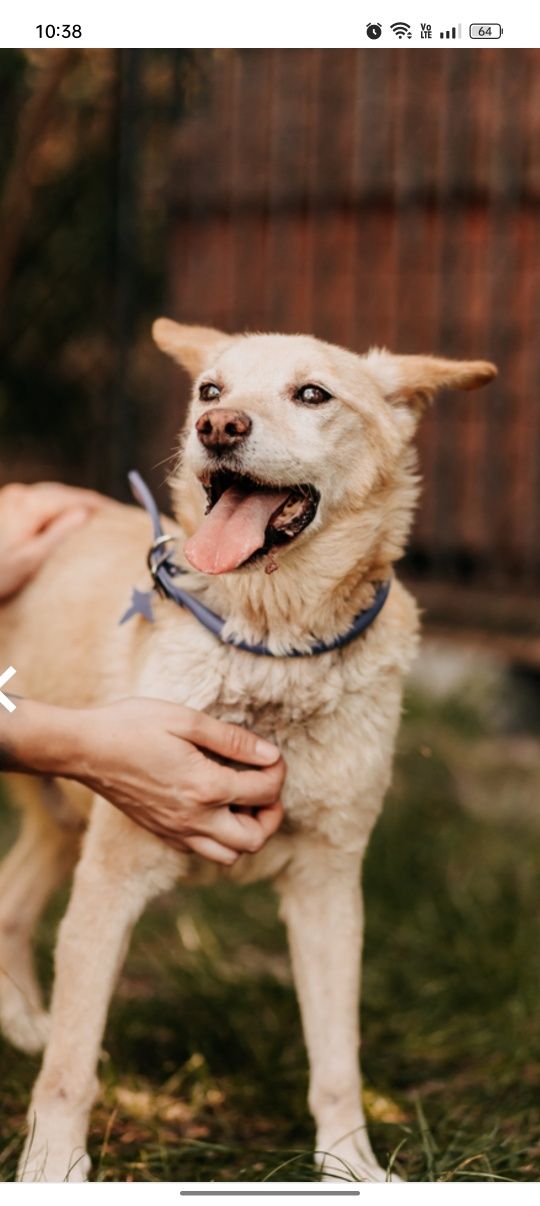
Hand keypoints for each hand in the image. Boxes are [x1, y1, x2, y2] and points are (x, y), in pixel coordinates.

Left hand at [0, 482, 102, 597]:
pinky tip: (63, 519)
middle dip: (87, 503)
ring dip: (70, 504)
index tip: (121, 514)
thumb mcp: (30, 559)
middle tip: (112, 516)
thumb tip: (86, 513)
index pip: (74, 498)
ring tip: (93, 517)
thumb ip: (59, 534)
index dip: (99, 505)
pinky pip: (37, 501)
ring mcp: (9, 498)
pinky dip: (54, 507)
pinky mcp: (4, 506)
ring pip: (49, 496)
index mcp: (29, 504)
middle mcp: (19, 494)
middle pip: (62, 493)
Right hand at [57, 699, 285, 864]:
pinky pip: (203, 852)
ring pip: (230, 856)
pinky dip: (219, 838)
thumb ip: (232, 739)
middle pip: (254, 839)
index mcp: (205, 787)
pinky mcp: (162, 834)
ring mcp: (176, 831)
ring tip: (242, 801)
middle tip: (265, 787)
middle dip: (271, 814)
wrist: (84, 748)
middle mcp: (194, 819)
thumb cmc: (132, 726)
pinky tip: (213, 807)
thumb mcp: (186, 720)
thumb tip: (269, 753)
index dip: (278, 771)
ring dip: (247, 832)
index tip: (271, 755)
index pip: (264, 792)